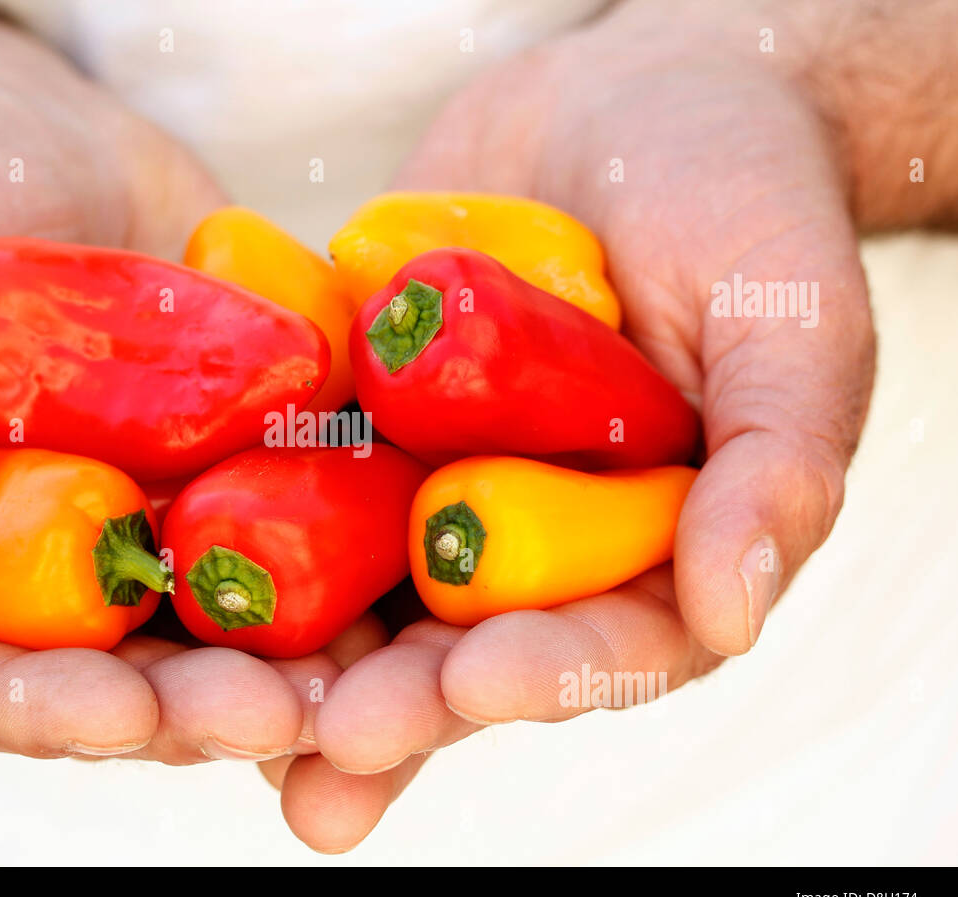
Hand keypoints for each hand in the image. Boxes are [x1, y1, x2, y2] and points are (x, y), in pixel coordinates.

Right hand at [0, 11, 324, 764]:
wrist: (38, 133)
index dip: (31, 713)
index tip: (118, 712)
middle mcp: (40, 572)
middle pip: (107, 684)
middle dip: (192, 712)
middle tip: (275, 714)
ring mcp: (146, 536)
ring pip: (214, 643)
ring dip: (290, 677)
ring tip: (365, 686)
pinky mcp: (232, 484)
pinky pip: (294, 549)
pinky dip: (353, 584)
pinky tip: (415, 596)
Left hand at [303, 1, 880, 847]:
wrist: (619, 100)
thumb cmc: (738, 198)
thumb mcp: (788, 319)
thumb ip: (775, 459)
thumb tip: (734, 612)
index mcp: (650, 551)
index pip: (607, 643)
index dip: (544, 676)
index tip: (479, 685)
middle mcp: (529, 541)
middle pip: (462, 647)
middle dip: (398, 697)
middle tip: (333, 736)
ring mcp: (428, 485)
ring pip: (360, 591)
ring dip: (298, 658)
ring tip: (229, 715)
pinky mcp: (351, 425)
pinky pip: (288, 479)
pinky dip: (233, 520)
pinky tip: (169, 561)